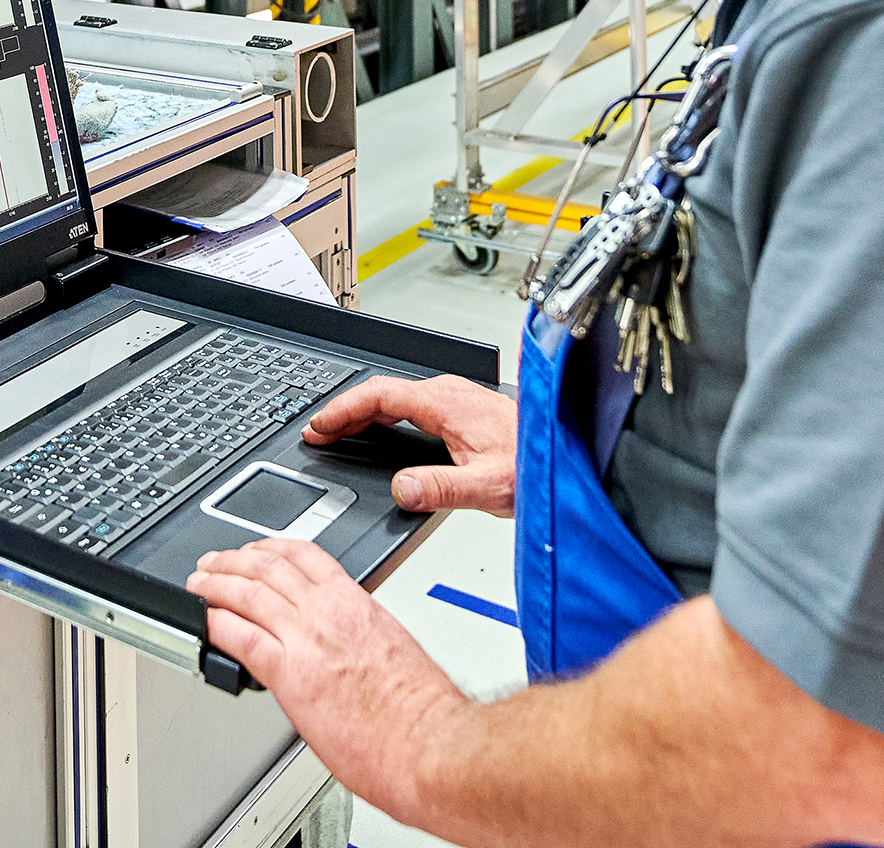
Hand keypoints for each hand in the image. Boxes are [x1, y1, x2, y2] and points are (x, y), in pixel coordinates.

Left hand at [187, 538, 458, 818]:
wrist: (433, 747)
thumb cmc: (423, 713)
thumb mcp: (395, 649)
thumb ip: (360, 638)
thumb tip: (342, 647)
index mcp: (358, 603)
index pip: (306, 555)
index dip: (272, 547)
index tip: (258, 550)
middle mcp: (329, 613)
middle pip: (268, 567)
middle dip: (234, 561)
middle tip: (214, 563)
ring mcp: (307, 641)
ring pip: (248, 594)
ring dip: (215, 585)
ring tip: (198, 586)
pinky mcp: (290, 676)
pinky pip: (242, 638)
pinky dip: (216, 624)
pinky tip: (203, 623)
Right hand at [305, 375, 515, 517]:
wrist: (565, 455)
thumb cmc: (536, 465)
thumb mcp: (487, 486)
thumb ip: (440, 488)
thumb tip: (401, 490)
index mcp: (445, 403)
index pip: (378, 396)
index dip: (342, 411)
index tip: (319, 427)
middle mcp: (448, 394)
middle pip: (381, 394)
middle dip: (344, 412)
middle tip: (318, 433)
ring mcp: (455, 399)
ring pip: (395, 398)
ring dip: (363, 414)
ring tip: (338, 432)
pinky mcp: (461, 410)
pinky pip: (409, 406)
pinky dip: (383, 417)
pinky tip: (378, 431)